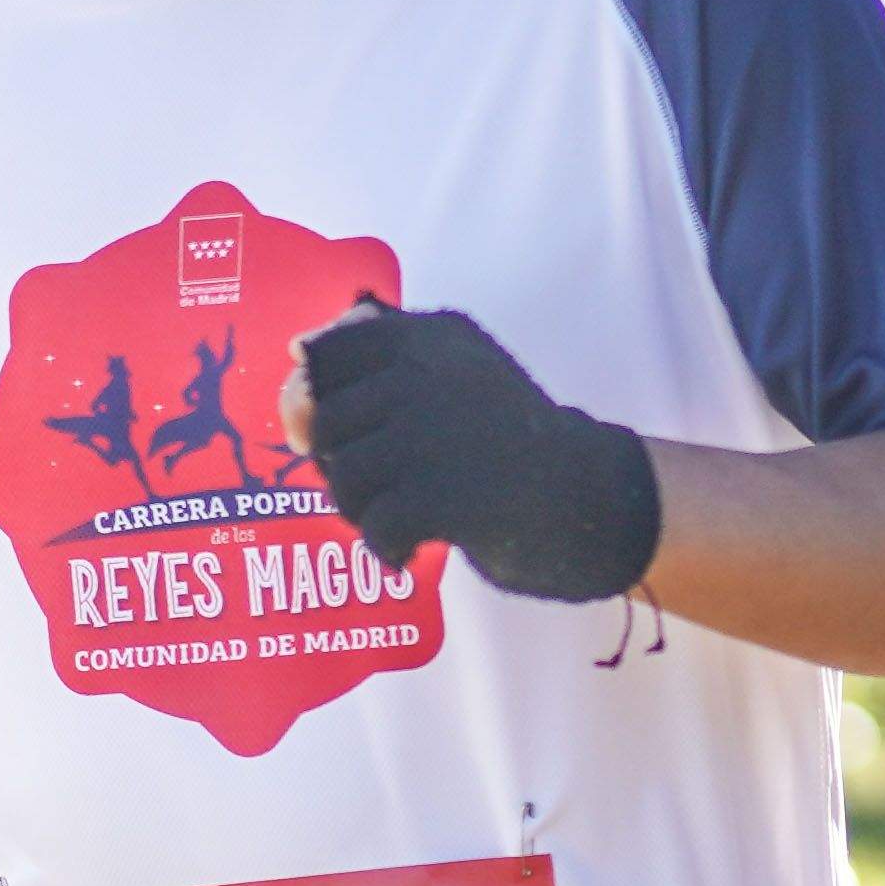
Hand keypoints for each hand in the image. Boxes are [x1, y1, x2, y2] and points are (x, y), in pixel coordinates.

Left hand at [289, 306, 662, 606]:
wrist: (587, 494)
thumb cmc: (506, 434)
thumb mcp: (458, 365)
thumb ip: (384, 349)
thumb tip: (297, 353)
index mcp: (428, 336)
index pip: (329, 352)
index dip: (316, 394)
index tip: (336, 426)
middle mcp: (427, 374)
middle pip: (324, 421)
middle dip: (336, 462)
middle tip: (379, 484)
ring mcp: (434, 434)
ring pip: (341, 475)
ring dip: (358, 509)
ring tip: (396, 516)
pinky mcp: (444, 495)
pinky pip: (374, 526)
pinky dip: (385, 547)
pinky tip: (408, 549)